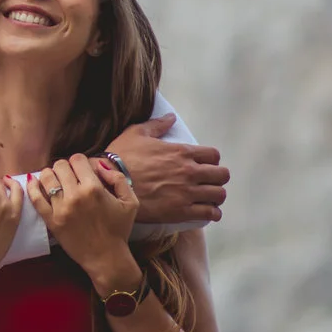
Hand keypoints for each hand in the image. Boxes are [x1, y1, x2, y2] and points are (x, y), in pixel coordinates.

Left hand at [27, 154, 140, 291]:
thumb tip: (100, 165)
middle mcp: (76, 195)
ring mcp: (61, 208)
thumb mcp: (130, 202)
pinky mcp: (51, 220)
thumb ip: (118, 179)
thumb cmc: (119, 229)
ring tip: (55, 181)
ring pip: (46, 177)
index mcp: (94, 188)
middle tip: (69, 177)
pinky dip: (33, 187)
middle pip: (60, 165)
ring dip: (50, 175)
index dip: (80, 162)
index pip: (77, 159)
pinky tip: (35, 183)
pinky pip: (35, 198)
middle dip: (65, 168)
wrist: (106, 257)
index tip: (82, 171)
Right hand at [110, 114, 229, 224]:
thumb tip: (171, 118)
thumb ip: (157, 125)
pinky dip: (212, 213)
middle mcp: (189, 172)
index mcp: (182, 152)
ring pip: (219, 195)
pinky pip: (209, 213)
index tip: (203, 165)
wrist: (110, 183)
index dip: (211, 160)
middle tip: (207, 181)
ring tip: (207, 198)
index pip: (214, 155)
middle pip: (222, 175)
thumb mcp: (137, 133)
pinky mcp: (181, 211)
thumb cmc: (121, 156)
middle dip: (217, 178)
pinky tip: (207, 212)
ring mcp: (187, 192)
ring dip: (215, 196)